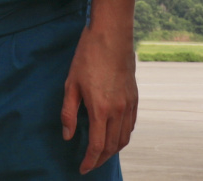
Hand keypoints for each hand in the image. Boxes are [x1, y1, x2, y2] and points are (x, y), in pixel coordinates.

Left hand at [61, 23, 136, 173]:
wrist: (111, 34)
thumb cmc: (88, 56)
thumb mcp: (71, 84)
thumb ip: (68, 113)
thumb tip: (67, 136)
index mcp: (100, 108)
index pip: (97, 146)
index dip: (89, 161)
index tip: (82, 168)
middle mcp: (118, 110)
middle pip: (112, 146)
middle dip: (100, 159)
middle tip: (90, 164)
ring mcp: (129, 104)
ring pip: (124, 138)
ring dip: (112, 150)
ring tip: (100, 153)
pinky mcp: (134, 97)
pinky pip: (131, 125)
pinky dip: (123, 136)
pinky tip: (114, 135)